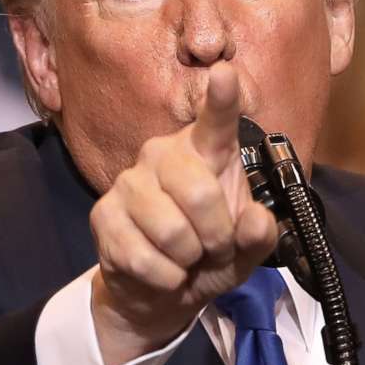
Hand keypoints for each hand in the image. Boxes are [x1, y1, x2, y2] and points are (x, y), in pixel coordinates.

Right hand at [88, 61, 279, 364]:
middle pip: (199, 193)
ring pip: (173, 233)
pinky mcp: (104, 216)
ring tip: (187, 258)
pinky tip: (163, 271)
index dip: (222, 98)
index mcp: (205, 152)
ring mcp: (128, 183)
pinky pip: (146, 259)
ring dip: (190, 261)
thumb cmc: (210, 256)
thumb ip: (260, 235)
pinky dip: (166, 279)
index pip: (216, 121)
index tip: (225, 73)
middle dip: (217, 236)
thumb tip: (254, 220)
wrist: (164, 290)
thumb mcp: (247, 250)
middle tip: (214, 249)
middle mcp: (162, 156)